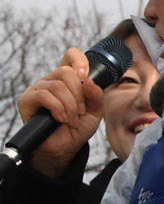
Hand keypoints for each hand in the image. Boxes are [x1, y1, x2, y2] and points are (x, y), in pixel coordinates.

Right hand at [16, 49, 104, 176]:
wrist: (64, 148)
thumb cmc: (77, 128)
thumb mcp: (95, 112)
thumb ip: (96, 96)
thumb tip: (89, 81)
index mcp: (68, 79)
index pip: (71, 56)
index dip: (80, 60)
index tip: (86, 77)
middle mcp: (51, 80)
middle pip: (66, 72)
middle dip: (79, 95)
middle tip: (81, 112)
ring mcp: (38, 89)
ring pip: (57, 85)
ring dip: (70, 105)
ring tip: (72, 120)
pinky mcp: (27, 100)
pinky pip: (44, 95)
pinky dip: (58, 108)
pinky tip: (61, 119)